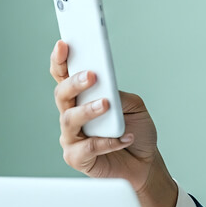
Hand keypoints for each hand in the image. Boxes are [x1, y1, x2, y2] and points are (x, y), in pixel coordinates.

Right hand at [50, 40, 175, 206]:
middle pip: (62, 94)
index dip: (60, 59)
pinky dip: (107, 142)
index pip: (65, 75)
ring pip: (69, 120)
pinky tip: (124, 137)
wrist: (145, 162)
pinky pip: (86, 148)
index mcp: (82, 97)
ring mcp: (72, 137)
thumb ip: (120, 96)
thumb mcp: (134, 107)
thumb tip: (108, 90)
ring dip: (88, 110)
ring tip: (106, 105)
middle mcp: (72, 115)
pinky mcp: (77, 158)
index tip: (64, 43)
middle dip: (75, 83)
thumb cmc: (135, 130)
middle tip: (92, 75)